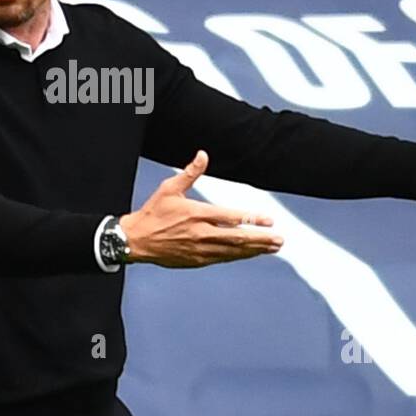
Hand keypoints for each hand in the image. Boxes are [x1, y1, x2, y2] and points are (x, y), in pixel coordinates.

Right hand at [119, 150, 283, 267]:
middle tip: (279, 240)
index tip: (270, 221)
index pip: (231, 218)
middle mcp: (201, 234)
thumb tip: (203, 154)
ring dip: (254, 250)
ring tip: (272, 248)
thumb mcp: (170, 189)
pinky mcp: (196, 260)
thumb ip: (190, 173)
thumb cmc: (153, 213)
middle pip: (237, 238)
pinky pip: (222, 258)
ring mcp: (199, 250)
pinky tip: (249, 253)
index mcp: (196, 214)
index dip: (252, 219)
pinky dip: (238, 256)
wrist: (136, 241)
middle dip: (261, 239)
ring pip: (233, 251)